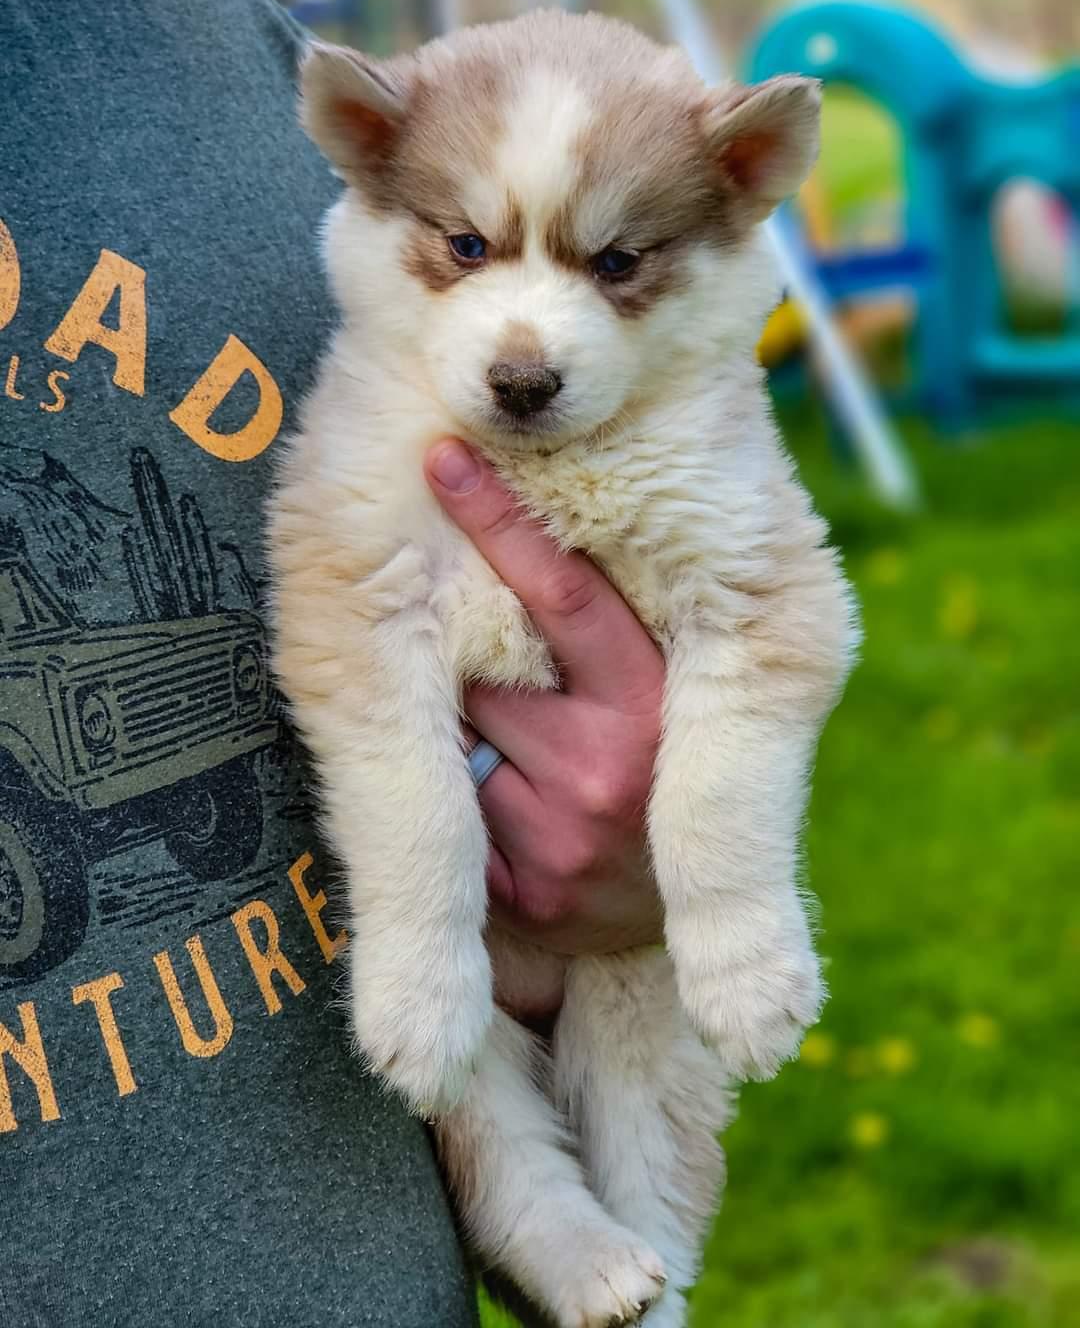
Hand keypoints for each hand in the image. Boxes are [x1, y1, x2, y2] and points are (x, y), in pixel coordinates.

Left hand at [425, 439, 664, 968]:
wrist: (670, 916)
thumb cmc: (660, 772)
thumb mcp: (667, 696)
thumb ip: (620, 635)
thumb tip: (542, 532)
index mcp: (656, 702)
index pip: (567, 596)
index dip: (501, 524)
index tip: (446, 459)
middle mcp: (613, 766)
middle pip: (493, 670)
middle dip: (479, 664)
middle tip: (504, 675)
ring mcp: (563, 835)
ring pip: (463, 741)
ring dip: (471, 736)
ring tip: (523, 758)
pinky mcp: (527, 891)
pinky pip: (456, 812)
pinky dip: (463, 798)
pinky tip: (504, 810)